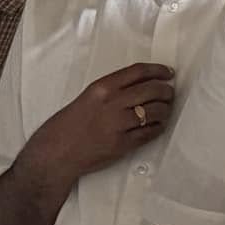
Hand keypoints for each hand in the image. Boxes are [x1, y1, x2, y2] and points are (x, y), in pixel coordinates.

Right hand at [22, 63, 173, 184]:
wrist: (55, 154)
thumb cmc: (65, 127)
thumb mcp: (86, 99)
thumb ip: (110, 92)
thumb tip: (139, 87)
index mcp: (101, 88)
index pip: (138, 72)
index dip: (158, 70)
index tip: (168, 73)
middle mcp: (111, 103)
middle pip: (152, 90)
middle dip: (166, 91)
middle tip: (168, 94)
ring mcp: (118, 125)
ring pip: (157, 111)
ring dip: (165, 110)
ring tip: (163, 111)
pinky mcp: (123, 144)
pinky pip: (151, 132)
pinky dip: (158, 127)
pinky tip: (156, 126)